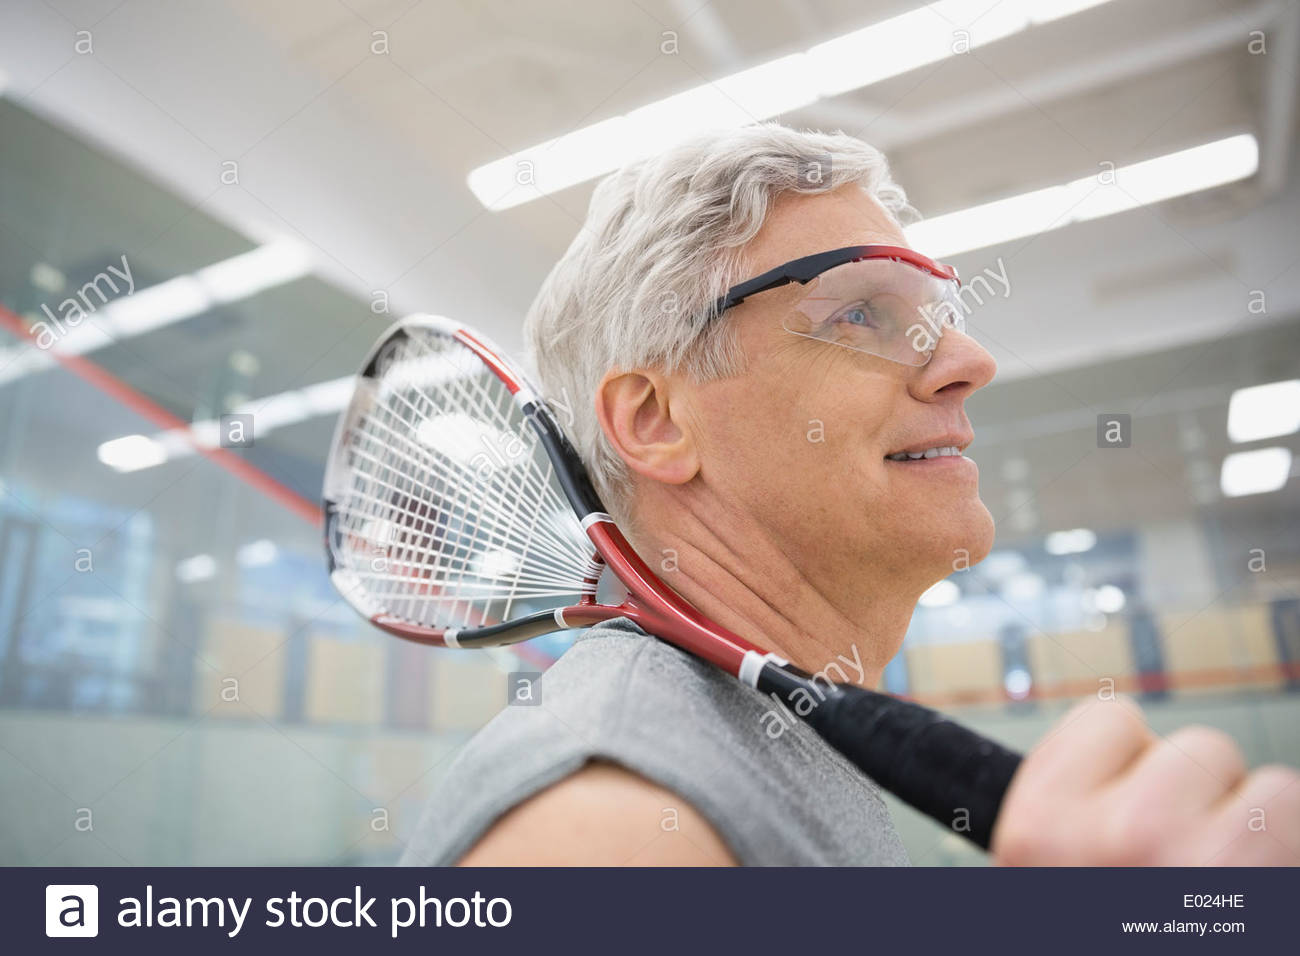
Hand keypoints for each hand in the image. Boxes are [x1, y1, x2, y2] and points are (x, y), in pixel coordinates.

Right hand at [991, 697, 1299, 864]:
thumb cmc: (1092, 935)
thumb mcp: (1040, 873)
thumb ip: (1064, 809)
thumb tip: (1120, 752)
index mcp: (1038, 828)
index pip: (1109, 719)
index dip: (1130, 767)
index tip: (1130, 816)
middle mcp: (1111, 833)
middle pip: (1187, 746)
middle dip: (1196, 799)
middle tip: (1181, 868)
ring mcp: (1189, 851)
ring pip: (1244, 775)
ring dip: (1245, 824)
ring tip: (1222, 882)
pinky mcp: (1254, 867)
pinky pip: (1285, 799)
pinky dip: (1284, 842)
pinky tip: (1254, 886)